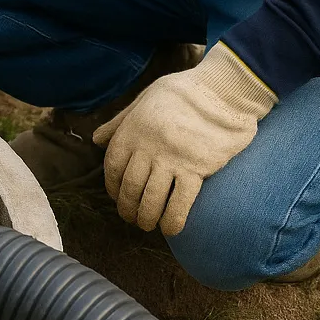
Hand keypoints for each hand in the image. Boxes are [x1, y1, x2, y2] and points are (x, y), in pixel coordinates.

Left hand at [92, 43, 275, 234]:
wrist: (223, 89)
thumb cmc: (183, 92)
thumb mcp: (144, 99)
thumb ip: (119, 122)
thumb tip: (96, 140)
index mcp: (130, 133)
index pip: (113, 170)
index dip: (113, 189)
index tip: (118, 198)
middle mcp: (147, 149)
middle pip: (130, 189)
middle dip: (128, 209)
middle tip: (132, 218)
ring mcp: (171, 160)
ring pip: (152, 199)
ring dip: (147, 218)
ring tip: (148, 225)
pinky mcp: (197, 169)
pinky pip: (180, 202)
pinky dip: (173, 220)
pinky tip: (171, 230)